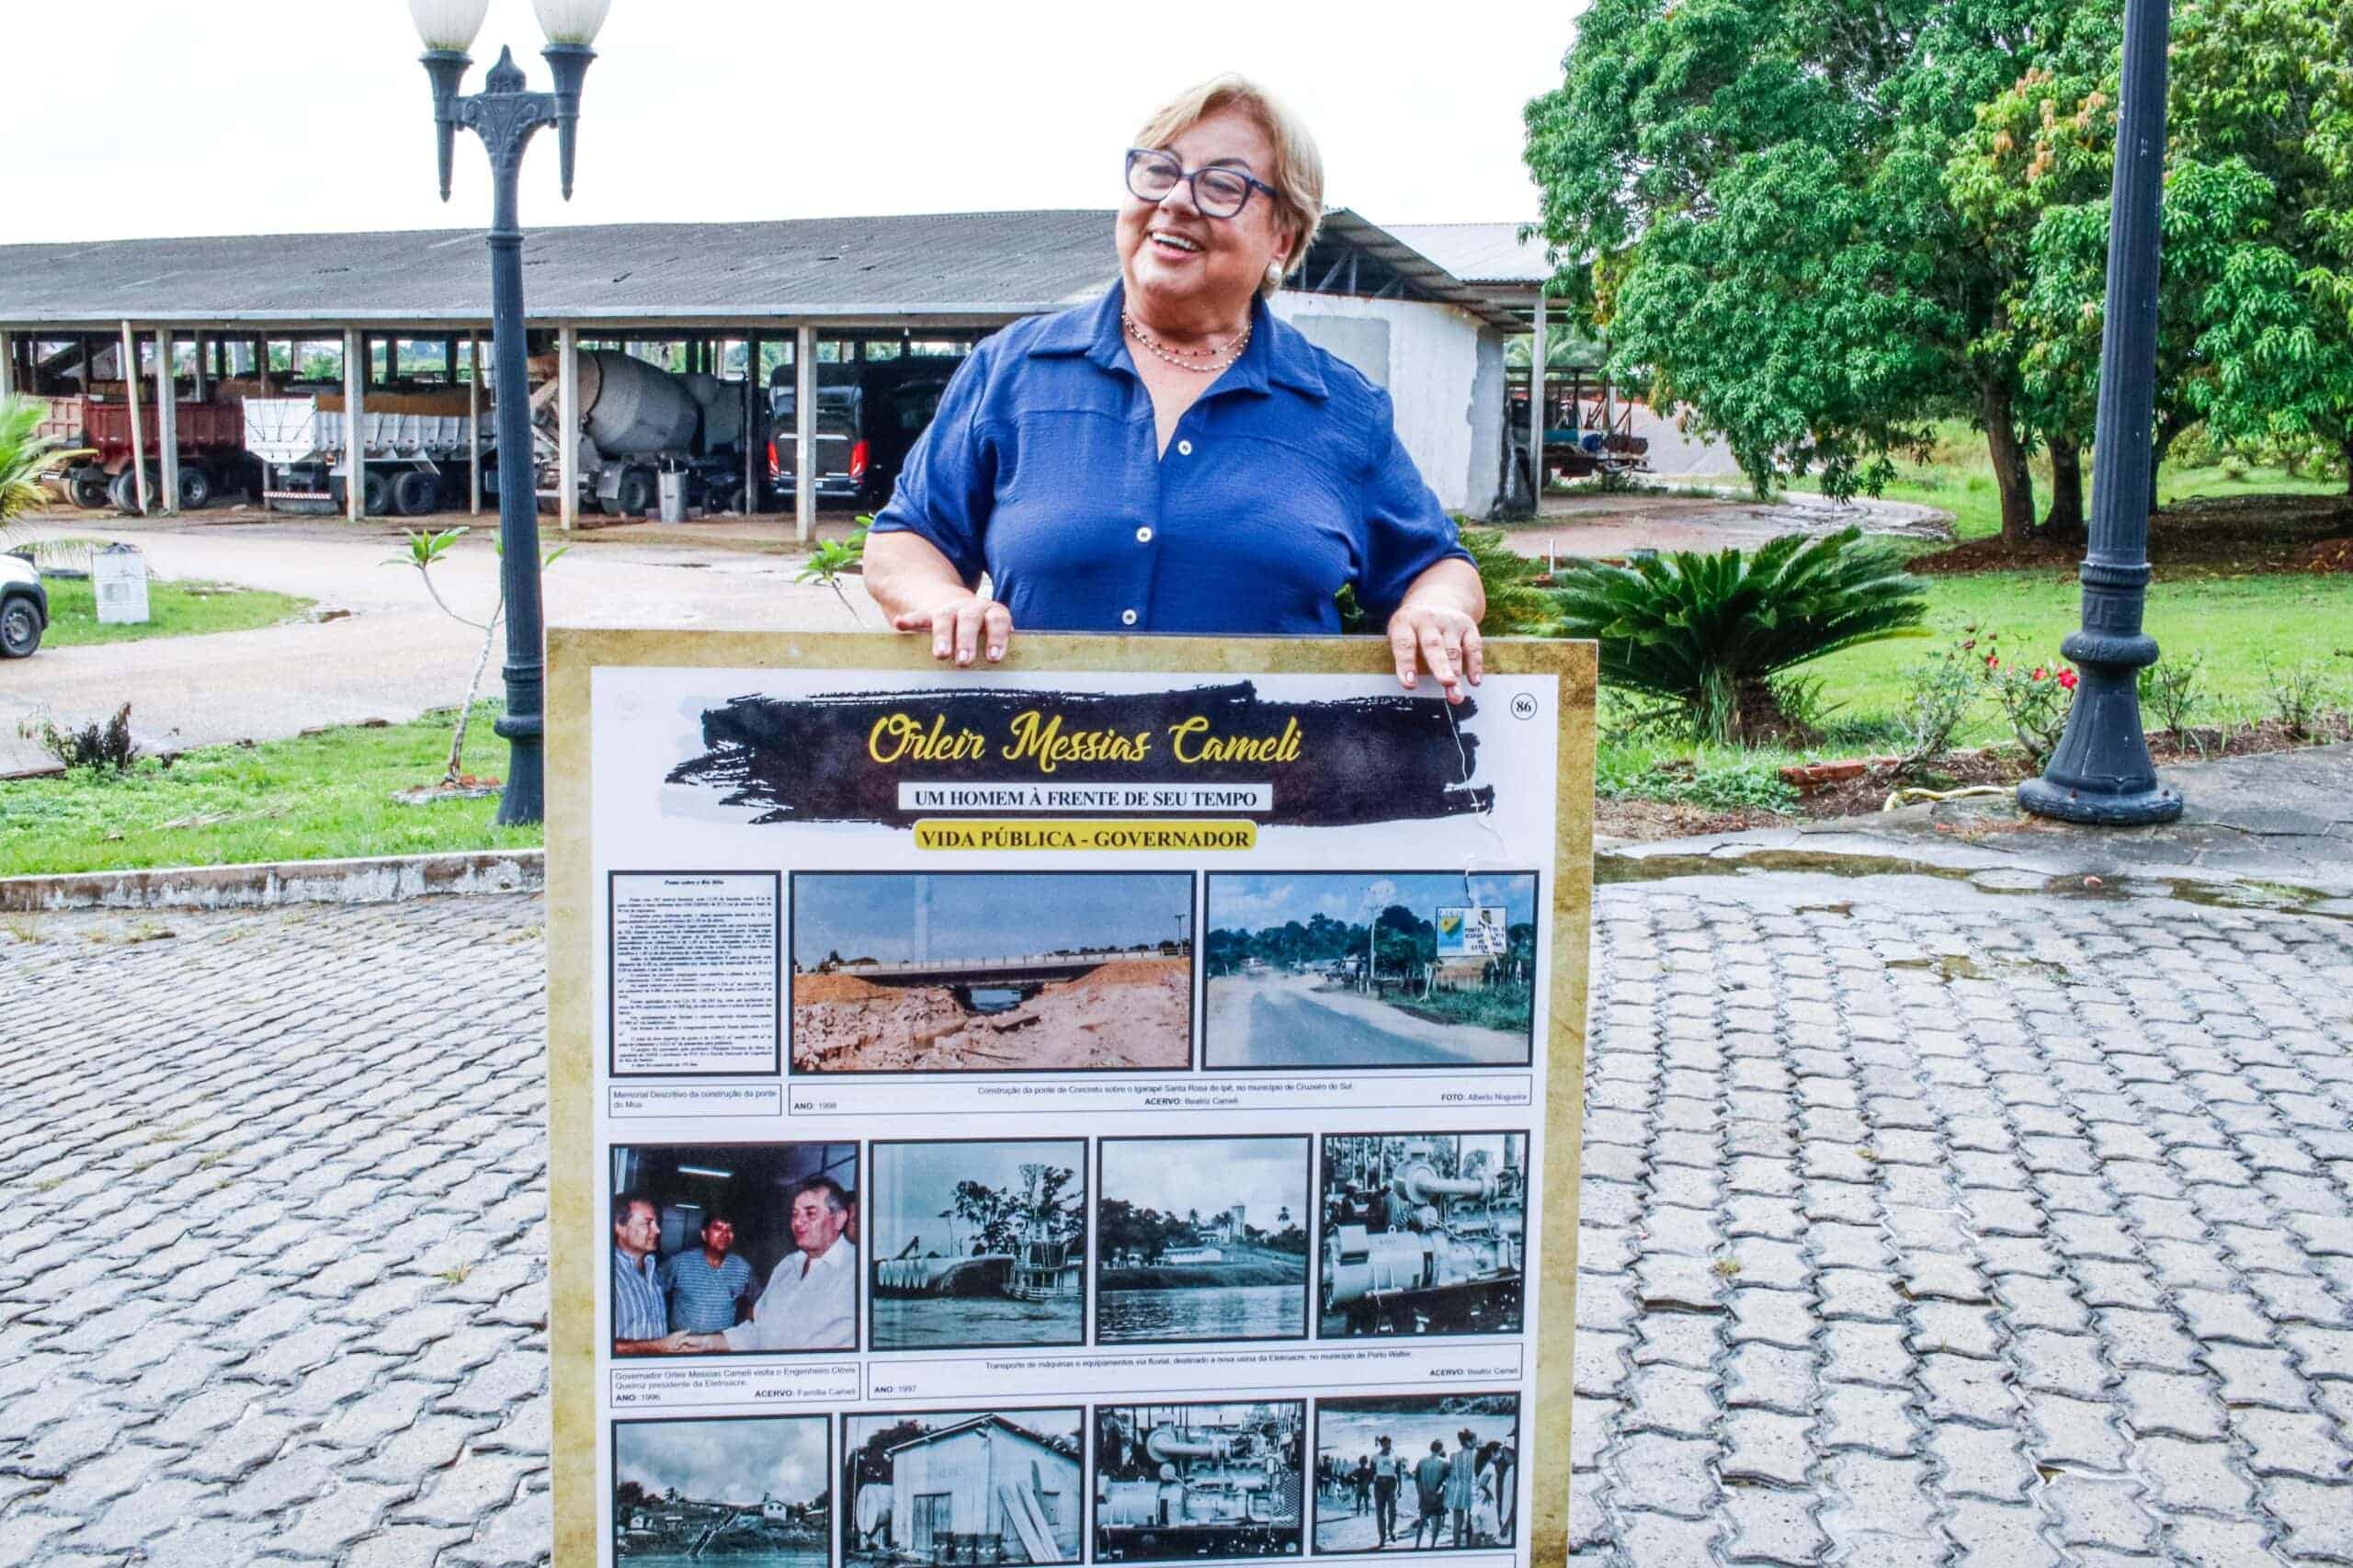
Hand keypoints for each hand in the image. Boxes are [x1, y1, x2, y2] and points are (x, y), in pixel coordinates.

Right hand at [892, 595, 1012, 666]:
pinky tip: (900, 625)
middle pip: (970, 619)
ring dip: (943, 636)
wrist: (960, 605)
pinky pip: (920, 616)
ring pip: (945, 618)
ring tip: (941, 655)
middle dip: (967, 640)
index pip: (997, 621)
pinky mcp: (931, 613)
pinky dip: (911, 621)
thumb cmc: (985, 632)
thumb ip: (1002, 649)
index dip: (997, 638)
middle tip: (964, 662)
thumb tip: (1010, 680)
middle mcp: (972, 608)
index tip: (992, 658)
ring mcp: (950, 610)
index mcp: (992, 613)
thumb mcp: (996, 636)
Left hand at [1386, 602, 1483, 703]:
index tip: (1410, 684)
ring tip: (1456, 695)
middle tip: (1446, 683)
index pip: (1404, 644)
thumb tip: (1412, 687)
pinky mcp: (1468, 626)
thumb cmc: (1412, 629)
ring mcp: (1449, 621)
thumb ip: (1404, 657)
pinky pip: (1473, 647)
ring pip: (1454, 650)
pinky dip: (1475, 665)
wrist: (1435, 601)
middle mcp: (1428, 620)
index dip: (1406, 665)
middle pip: (1433, 645)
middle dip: (1440, 666)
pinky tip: (1474, 681)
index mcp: (1405, 623)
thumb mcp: (1399, 635)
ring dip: (1456, 674)